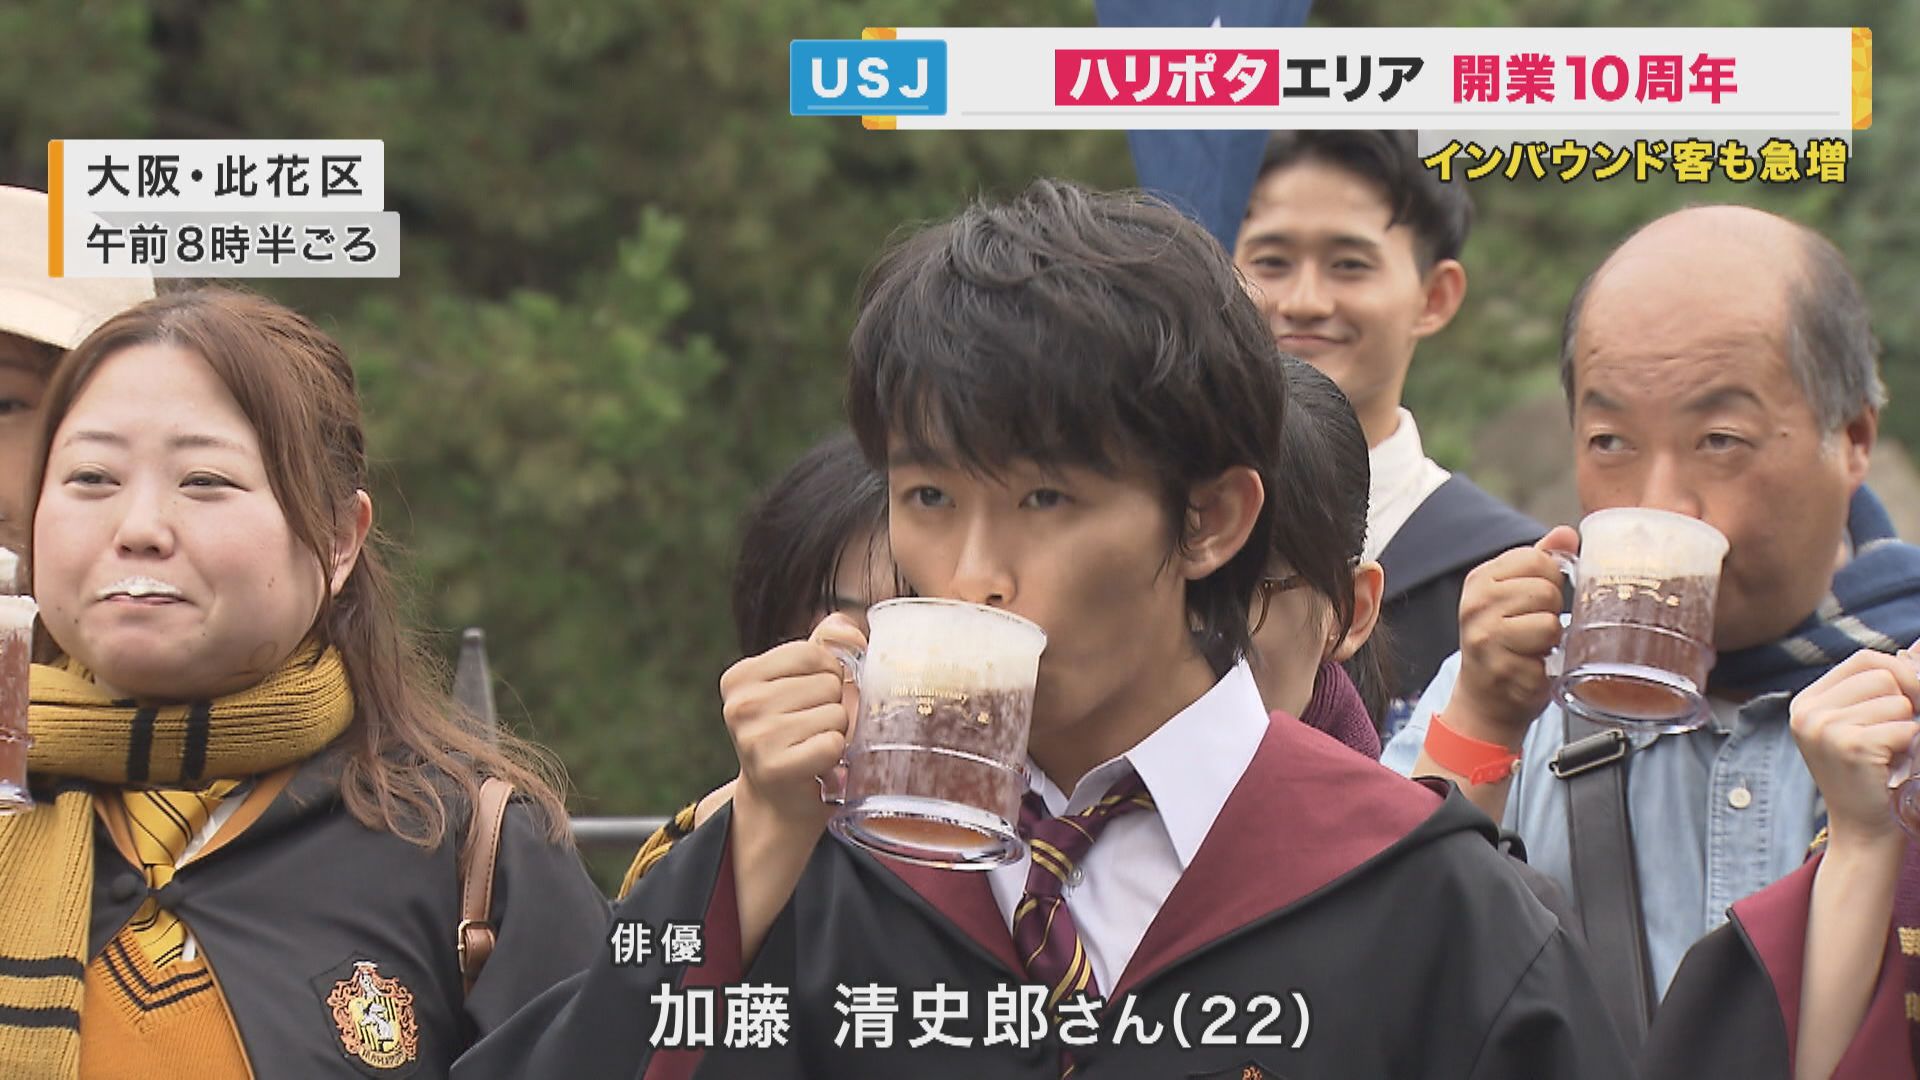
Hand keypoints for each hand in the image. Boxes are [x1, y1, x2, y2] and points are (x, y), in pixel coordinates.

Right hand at [718, 613, 866, 827]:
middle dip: (832, 705)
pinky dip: (835, 754)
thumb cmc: (794, 733)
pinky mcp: (774, 767)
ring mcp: (754, 737)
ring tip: (812, 744)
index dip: (828, 673)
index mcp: (740, 676)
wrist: (778, 800)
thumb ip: (824, 644)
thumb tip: (852, 633)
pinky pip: (833, 743)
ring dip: (836, 730)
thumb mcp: (800, 681)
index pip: (812, 652)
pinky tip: (816, 763)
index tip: (811, 697)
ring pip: (835, 713)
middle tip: (811, 728)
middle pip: (827, 683)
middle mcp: (740, 704)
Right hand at [1447, 526, 1580, 745]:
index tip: (1534, 600)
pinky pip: (1548, 658)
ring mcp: (1485, 639)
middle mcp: (1475, 606)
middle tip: (1532, 628)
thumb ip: (1540, 561)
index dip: (1549, 580)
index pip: (1537, 560)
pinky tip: (1530, 668)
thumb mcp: (1514, 594)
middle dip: (1550, 611)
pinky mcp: (1502, 670)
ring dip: (1551, 639)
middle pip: (1546, 591)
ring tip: (1534, 647)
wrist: (1485, 698)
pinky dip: (1548, 666)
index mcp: (1480, 579)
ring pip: (1548, 623)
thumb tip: (1566, 532)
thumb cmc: (1505, 641)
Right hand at [1789, 646, 1919, 852]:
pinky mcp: (1849, 745)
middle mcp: (1808, 711)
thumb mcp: (1862, 725)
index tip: (1907, 705)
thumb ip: (1880, 688)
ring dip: (1907, 726)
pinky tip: (1891, 766)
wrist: (1863, 832)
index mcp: (1807, 701)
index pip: (1865, 659)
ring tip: (1890, 753)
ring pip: (1896, 699)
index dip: (1899, 674)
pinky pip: (1904, 726)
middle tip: (1897, 735)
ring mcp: (1823, 727)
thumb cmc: (1872, 776)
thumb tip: (1916, 650)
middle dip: (1905, 701)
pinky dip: (1910, 745)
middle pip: (1882, 673)